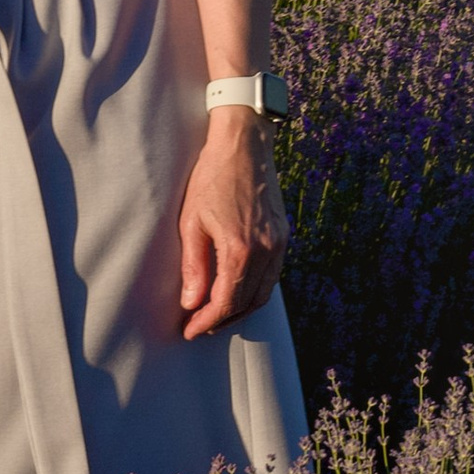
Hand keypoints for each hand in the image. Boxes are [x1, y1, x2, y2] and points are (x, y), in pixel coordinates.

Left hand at [177, 116, 290, 339]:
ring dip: (241, 309)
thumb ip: (194, 266)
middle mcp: (267, 250)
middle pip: (248, 303)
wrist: (244, 143)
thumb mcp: (191, 222)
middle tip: (200, 326)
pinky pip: (273, 275)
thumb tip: (191, 302)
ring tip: (216, 313)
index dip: (207, 321)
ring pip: (264, 293)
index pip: (227, 302)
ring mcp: (279, 243)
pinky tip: (237, 289)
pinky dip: (255, 290)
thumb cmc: (212, 177)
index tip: (190, 330)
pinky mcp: (283, 235)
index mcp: (241, 249)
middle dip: (224, 320)